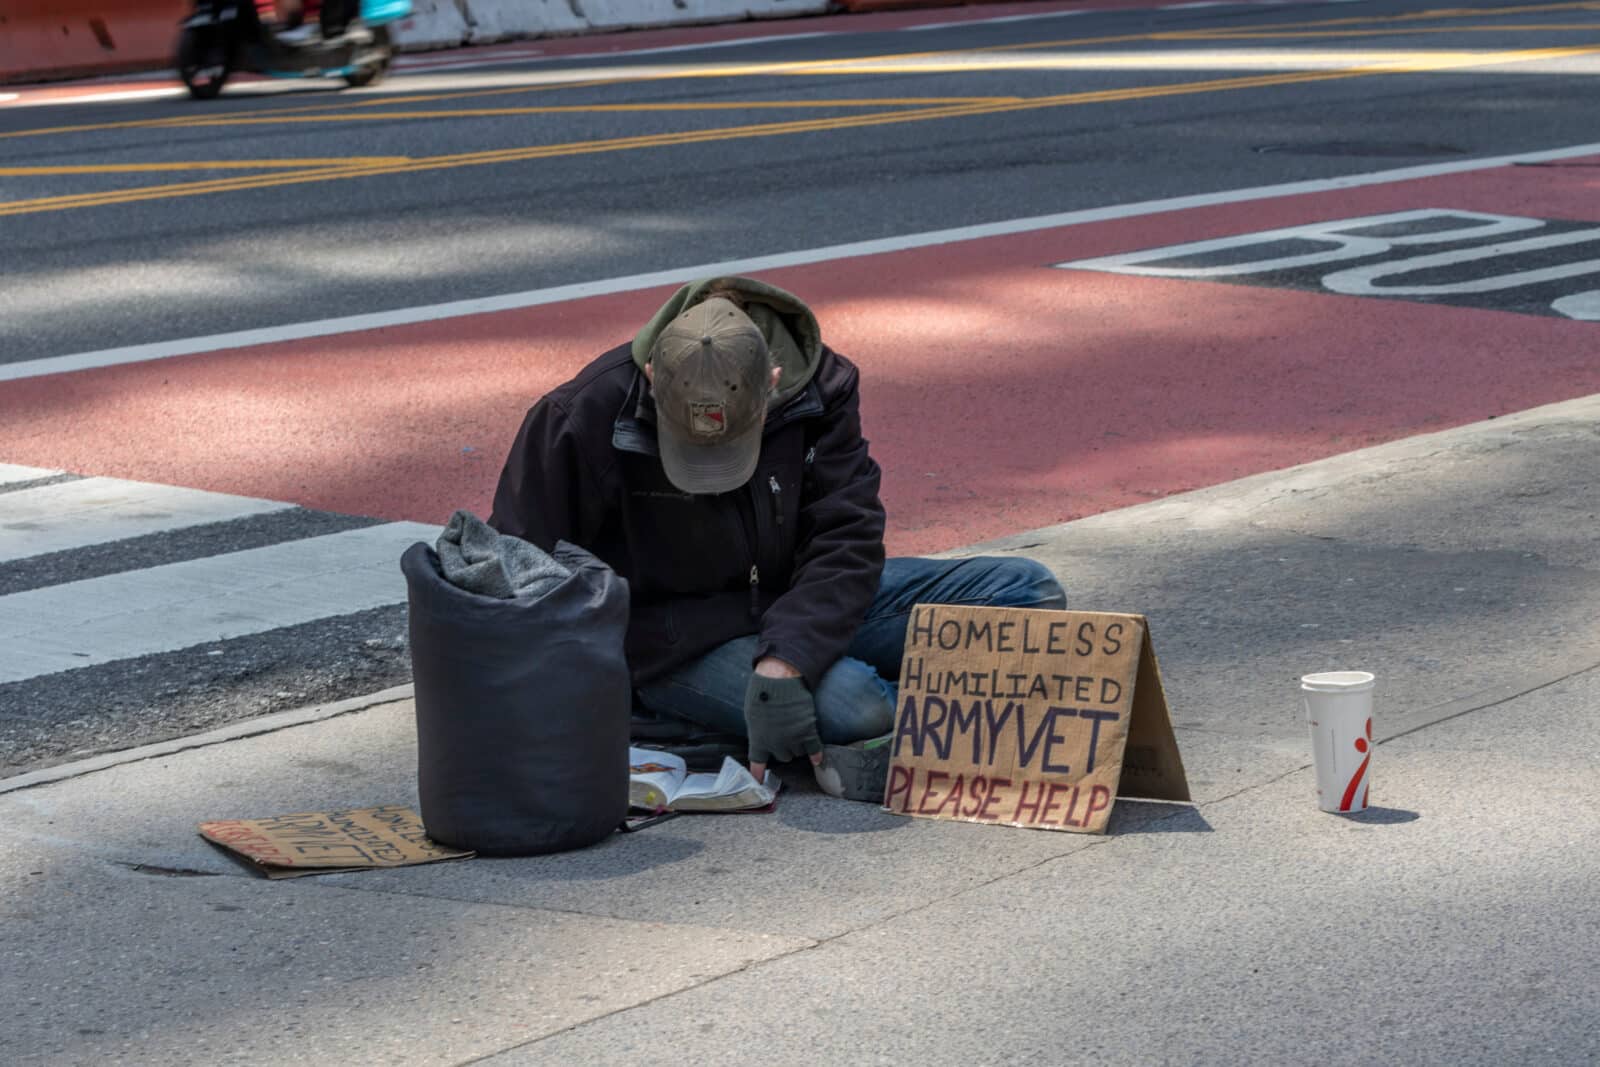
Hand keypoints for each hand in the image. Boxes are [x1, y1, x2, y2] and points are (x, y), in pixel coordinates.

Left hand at [744, 662, 823, 783]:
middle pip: (784, 756)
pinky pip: (814, 750)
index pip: (757, 764)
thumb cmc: (762, 693)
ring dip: (798, 745)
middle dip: (784, 747)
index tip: (759, 784)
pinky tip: (818, 760)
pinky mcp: (808, 732)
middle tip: (784, 733)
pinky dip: (817, 755)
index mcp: (758, 741)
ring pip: (798, 752)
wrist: (779, 680)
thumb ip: (759, 732)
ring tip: (796, 730)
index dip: (758, 775)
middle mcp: (775, 745)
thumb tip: (766, 740)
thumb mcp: (752, 716)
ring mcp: (793, 740)